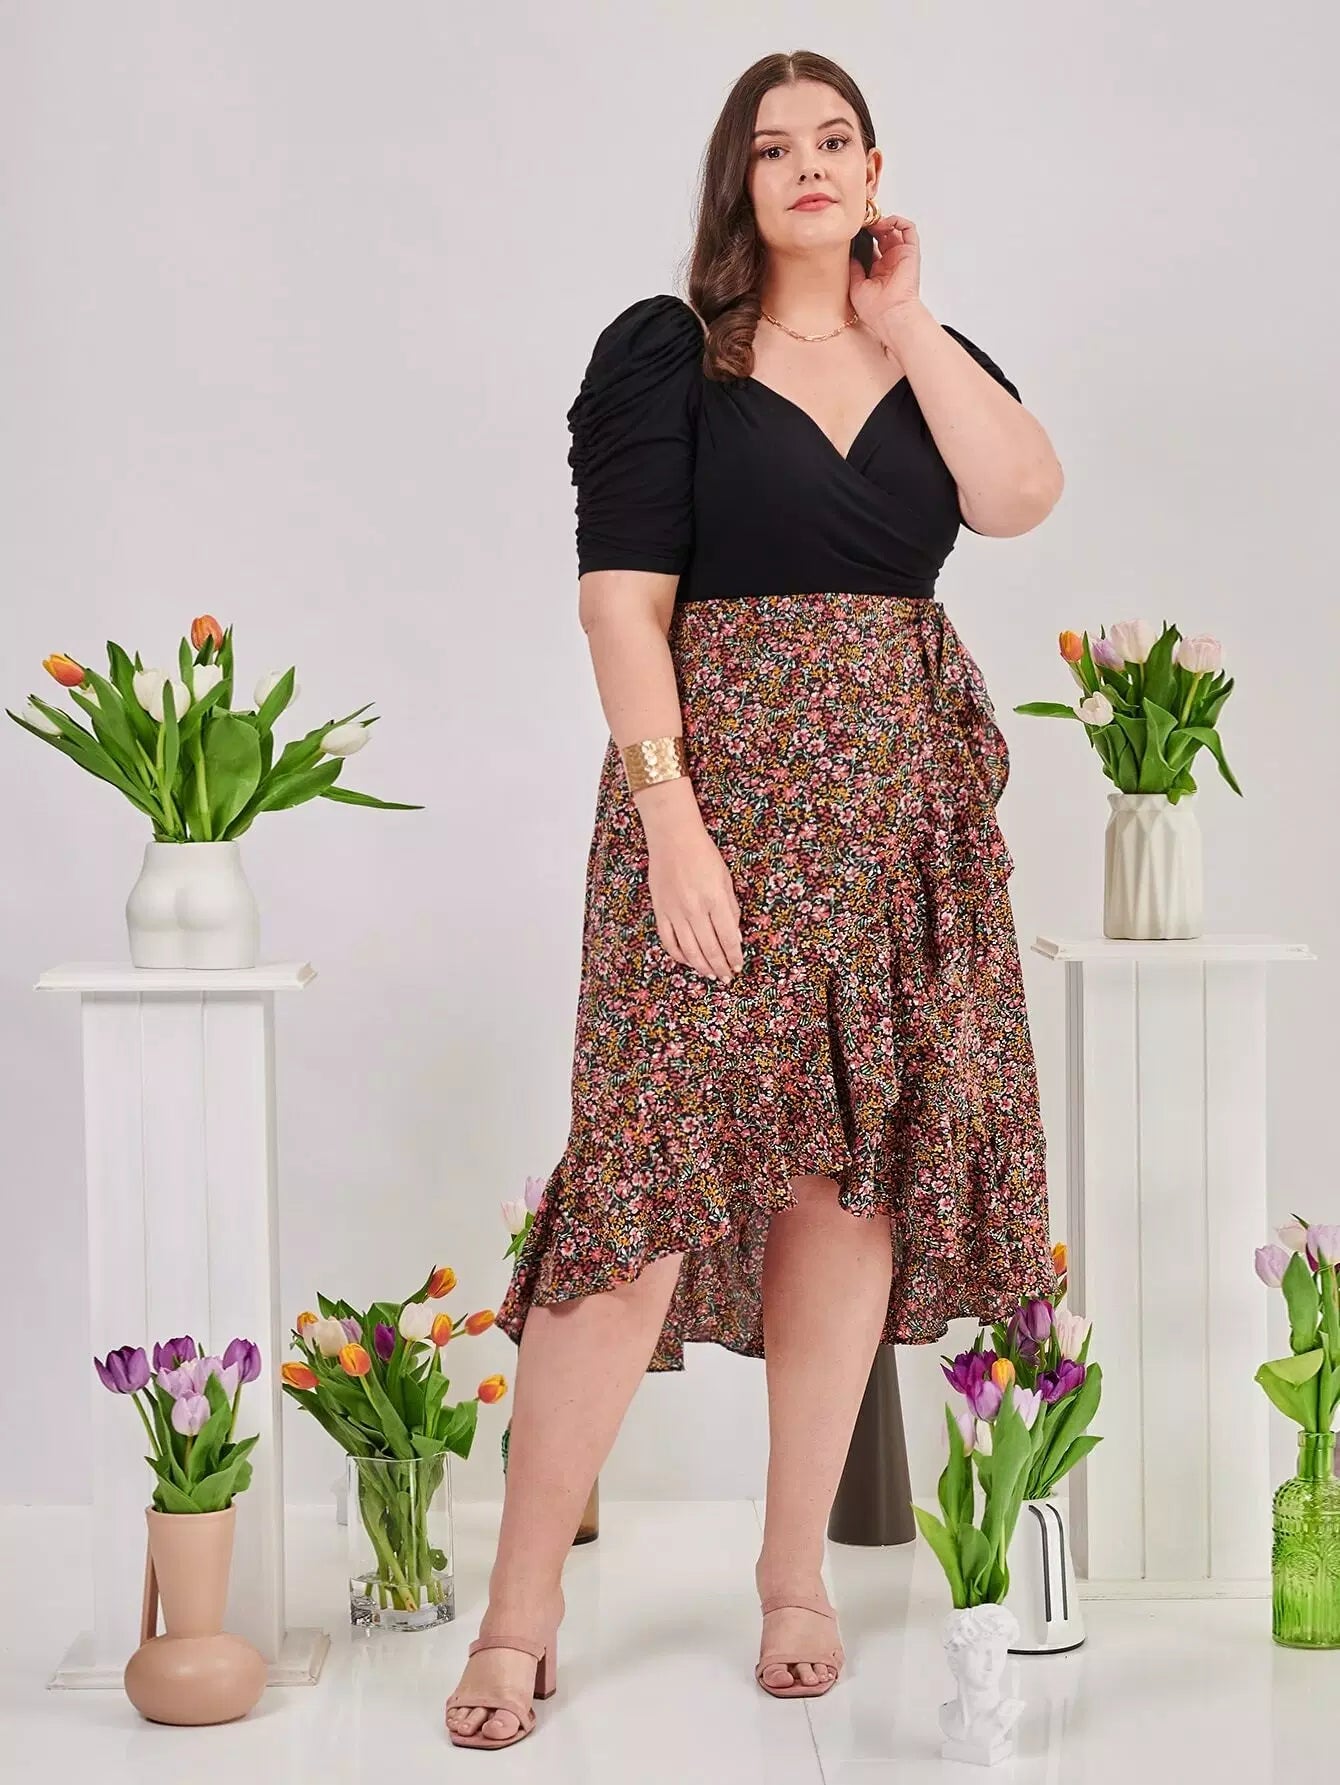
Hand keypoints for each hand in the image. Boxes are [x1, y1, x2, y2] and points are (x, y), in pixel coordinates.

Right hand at [644, 817, 743, 983]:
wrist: (673, 838)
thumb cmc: (704, 855)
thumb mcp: (726, 879)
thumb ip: (731, 908)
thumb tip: (734, 936)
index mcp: (714, 899)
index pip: (728, 937)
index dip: (734, 955)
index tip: (738, 965)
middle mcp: (694, 909)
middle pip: (710, 948)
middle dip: (721, 966)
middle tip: (727, 976)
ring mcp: (675, 912)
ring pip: (689, 950)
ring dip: (702, 967)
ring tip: (711, 975)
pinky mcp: (660, 911)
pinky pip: (668, 942)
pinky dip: (679, 956)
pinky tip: (688, 961)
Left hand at [849, 213, 921, 339]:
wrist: (890, 315)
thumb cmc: (875, 309)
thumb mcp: (855, 286)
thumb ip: (853, 268)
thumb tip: (847, 253)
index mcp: (878, 270)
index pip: (871, 245)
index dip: (862, 235)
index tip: (851, 230)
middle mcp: (890, 261)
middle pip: (882, 234)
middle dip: (871, 225)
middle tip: (859, 222)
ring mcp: (901, 256)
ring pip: (894, 229)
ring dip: (882, 221)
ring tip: (870, 222)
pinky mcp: (911, 252)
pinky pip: (908, 229)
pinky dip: (897, 220)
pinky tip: (884, 223)